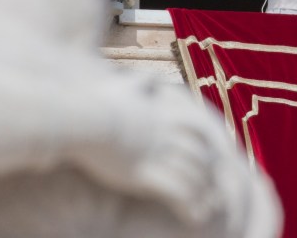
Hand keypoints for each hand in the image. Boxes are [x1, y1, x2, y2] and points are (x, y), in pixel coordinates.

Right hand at [74, 80, 257, 230]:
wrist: (83, 120)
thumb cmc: (98, 104)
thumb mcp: (124, 86)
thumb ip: (142, 81)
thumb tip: (152, 77)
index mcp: (164, 117)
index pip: (198, 132)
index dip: (207, 147)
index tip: (211, 160)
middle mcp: (166, 136)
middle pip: (200, 155)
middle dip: (207, 173)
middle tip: (214, 188)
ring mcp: (157, 156)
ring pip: (193, 176)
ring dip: (202, 193)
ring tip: (208, 208)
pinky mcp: (145, 176)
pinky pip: (178, 194)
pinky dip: (190, 207)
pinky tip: (194, 218)